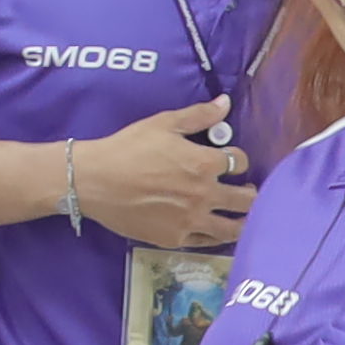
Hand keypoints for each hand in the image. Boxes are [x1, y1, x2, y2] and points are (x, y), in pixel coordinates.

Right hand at [79, 100, 254, 249]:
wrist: (94, 181)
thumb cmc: (128, 148)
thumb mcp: (164, 124)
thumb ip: (199, 115)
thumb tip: (225, 102)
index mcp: (205, 164)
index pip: (240, 162)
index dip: (239, 159)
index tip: (231, 160)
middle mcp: (204, 195)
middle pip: (247, 200)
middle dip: (250, 193)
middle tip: (246, 191)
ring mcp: (191, 221)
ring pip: (233, 228)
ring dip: (242, 221)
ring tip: (240, 216)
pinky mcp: (175, 239)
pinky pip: (207, 242)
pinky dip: (215, 236)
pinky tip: (214, 229)